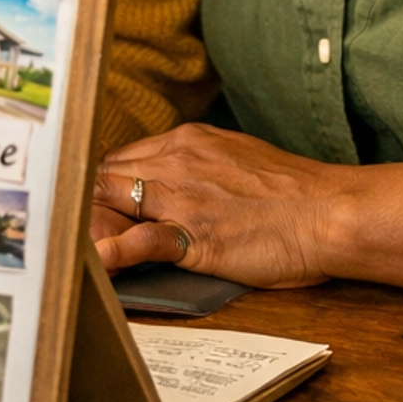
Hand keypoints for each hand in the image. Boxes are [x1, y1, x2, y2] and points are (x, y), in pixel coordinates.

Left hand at [93, 124, 339, 287]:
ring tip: (71, 248)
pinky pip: (142, 240)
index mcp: (188, 139)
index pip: (124, 158)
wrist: (331, 211)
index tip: (98, 205)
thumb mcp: (238, 159)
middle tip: (77, 230)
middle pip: (106, 175)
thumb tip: (178, 185)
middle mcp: (177, 160)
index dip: (105, 184)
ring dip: (88, 224)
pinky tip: (96, 262)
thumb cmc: (295, 193)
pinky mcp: (195, 234)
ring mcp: (183, 196)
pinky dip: (113, 250)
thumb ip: (201, 167)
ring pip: (112, 200)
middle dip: (87, 202)